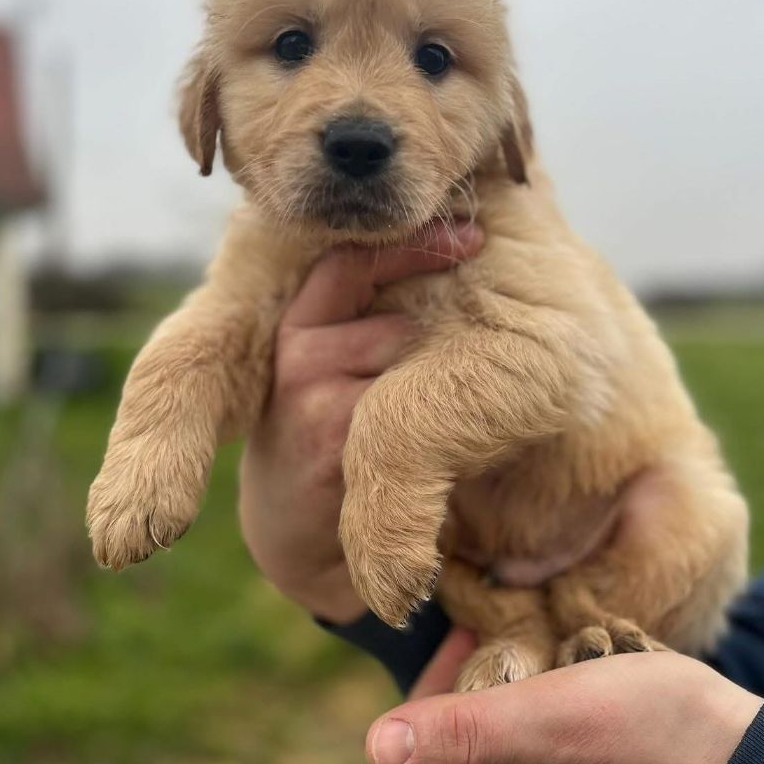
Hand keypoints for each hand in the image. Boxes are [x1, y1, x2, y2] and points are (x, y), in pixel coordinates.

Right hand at [238, 221, 483, 623]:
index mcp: (297, 323)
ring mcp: (313, 396)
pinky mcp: (334, 441)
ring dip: (422, 389)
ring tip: (398, 424)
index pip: (352, 261)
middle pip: (395, 320)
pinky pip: (407, 413)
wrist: (291, 526)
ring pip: (405, 363)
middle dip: (423, 347)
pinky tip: (409, 449)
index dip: (414, 245)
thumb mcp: (327, 362)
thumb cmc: (324, 429)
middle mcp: (297, 351)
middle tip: (414, 384)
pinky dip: (426, 427)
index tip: (473, 237)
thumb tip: (458, 251)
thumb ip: (364, 317)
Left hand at [367, 632, 762, 763]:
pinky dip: (554, 649)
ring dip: (522, 639)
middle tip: (517, 602)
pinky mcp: (584, 727)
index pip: (436, 704)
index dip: (448, 649)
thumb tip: (378, 747)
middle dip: (488, 640)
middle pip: (473, 686)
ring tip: (549, 613)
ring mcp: (553, 747)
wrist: (727, 739)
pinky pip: (548, 677)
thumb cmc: (641, 727)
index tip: (472, 604)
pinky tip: (575, 631)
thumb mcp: (547, 722)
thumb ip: (466, 731)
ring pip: (511, 676)